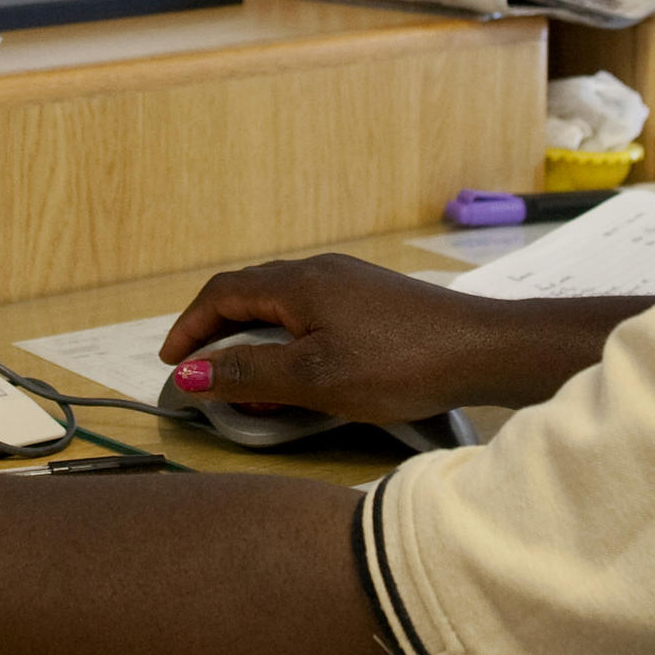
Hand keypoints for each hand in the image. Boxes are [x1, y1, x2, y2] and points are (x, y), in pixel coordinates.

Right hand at [158, 256, 640, 419]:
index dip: (189, 327)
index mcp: (298, 283)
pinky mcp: (375, 301)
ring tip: (248, 382)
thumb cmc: (400, 365)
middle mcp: (320, 271)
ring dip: (254, 339)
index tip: (171, 364)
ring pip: (282, 304)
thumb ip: (248, 375)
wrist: (484, 350)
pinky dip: (289, 340)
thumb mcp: (314, 379)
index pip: (222, 293)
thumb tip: (189, 374)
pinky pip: (312, 313)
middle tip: (201, 375)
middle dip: (217, 333)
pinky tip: (302, 373)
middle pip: (250, 293)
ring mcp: (351, 283)